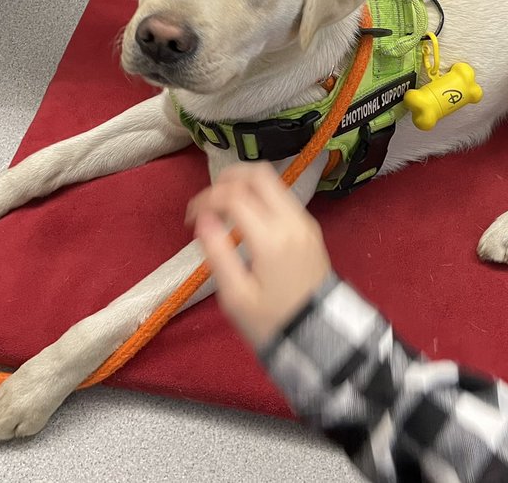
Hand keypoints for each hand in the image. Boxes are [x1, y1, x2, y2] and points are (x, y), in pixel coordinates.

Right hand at [188, 162, 330, 348]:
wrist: (317, 334)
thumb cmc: (271, 321)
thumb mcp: (236, 296)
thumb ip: (218, 253)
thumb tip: (203, 219)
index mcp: (271, 238)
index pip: (233, 196)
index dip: (205, 199)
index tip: (190, 218)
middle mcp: (292, 221)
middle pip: (258, 174)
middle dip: (227, 178)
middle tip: (207, 200)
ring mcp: (305, 221)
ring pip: (273, 181)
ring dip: (244, 183)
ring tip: (222, 206)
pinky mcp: (310, 227)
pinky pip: (283, 196)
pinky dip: (260, 195)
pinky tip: (244, 215)